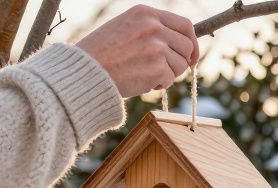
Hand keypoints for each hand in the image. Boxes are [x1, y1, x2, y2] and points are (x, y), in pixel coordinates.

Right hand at [76, 5, 198, 98]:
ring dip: (167, 74)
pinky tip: (140, 80)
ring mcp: (157, 47)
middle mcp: (154, 26)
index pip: (185, 25)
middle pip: (187, 46)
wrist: (85, 71)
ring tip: (144, 73)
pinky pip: (170, 79)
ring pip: (180, 65)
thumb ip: (151, 29)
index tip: (191, 56)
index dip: (192, 42)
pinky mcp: (157, 67)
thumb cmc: (102, 53)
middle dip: (181, 61)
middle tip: (166, 70)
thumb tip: (181, 42)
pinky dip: (159, 84)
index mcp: (146, 13)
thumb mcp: (126, 27)